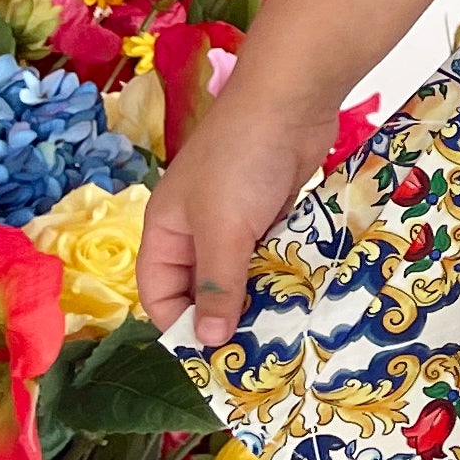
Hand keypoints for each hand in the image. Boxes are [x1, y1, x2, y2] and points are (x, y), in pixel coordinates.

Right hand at [137, 88, 325, 346]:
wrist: (291, 98)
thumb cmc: (242, 161)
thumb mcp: (222, 229)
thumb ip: (217, 285)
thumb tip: (206, 341)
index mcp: (166, 229)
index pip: (159, 292)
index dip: (178, 325)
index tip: (210, 361)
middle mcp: (196, 227)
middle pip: (201, 287)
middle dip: (222, 319)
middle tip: (253, 357)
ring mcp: (236, 218)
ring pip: (240, 273)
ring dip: (257, 299)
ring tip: (281, 336)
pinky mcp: (272, 211)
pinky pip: (270, 255)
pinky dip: (280, 275)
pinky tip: (300, 301)